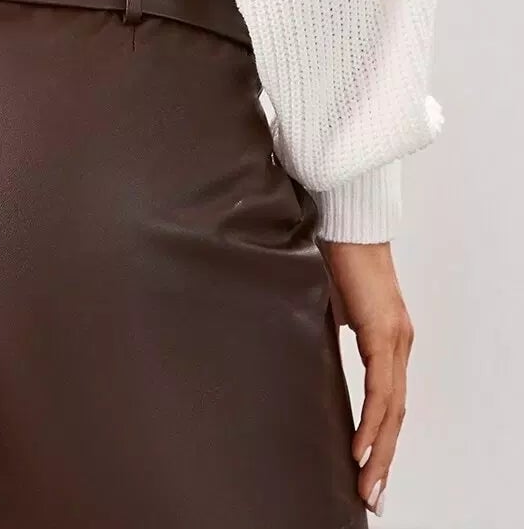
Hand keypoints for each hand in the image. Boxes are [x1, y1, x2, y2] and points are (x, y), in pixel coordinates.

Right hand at [318, 239, 413, 515]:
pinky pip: (381, 390)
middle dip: (383, 460)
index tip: (367, 470)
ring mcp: (395, 338)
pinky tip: (362, 447)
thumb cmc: (332, 249)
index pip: (388, 401)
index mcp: (385, 338)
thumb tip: (310, 353)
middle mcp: (398, 342)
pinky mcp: (384, 332)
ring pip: (392, 409)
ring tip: (366, 484)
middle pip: (395, 414)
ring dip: (380, 452)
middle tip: (370, 495)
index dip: (380, 438)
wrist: (343, 212)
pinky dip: (373, 423)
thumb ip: (331, 331)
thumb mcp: (328, 303)